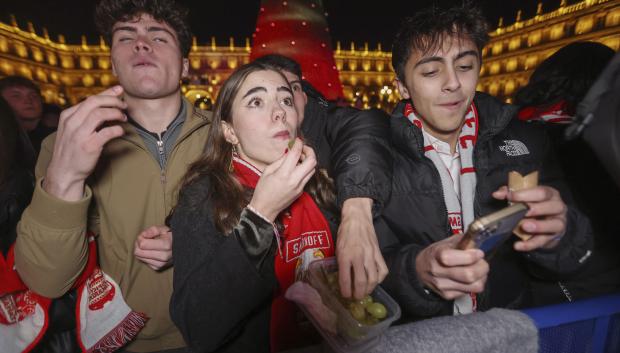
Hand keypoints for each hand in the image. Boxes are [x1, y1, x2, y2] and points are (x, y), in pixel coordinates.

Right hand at [44, 85, 126, 200]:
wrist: (64, 172)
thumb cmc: (72, 150)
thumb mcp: (73, 129)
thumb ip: (85, 117)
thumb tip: (106, 105)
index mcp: (68, 116)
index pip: (90, 99)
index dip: (107, 93)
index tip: (119, 91)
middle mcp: (72, 122)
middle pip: (95, 102)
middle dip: (113, 100)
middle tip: (124, 105)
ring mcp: (79, 134)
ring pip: (100, 114)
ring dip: (116, 113)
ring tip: (124, 118)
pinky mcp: (89, 146)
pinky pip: (107, 132)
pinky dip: (117, 129)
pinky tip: (121, 131)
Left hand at [134, 225, 172, 270]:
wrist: (180, 247)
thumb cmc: (170, 236)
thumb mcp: (163, 229)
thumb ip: (152, 230)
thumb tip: (143, 236)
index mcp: (166, 245)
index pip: (143, 244)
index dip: (141, 237)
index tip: (145, 234)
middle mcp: (164, 257)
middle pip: (138, 252)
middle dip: (138, 244)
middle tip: (144, 239)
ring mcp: (161, 264)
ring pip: (139, 257)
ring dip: (140, 250)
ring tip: (148, 245)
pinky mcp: (158, 268)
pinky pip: (143, 261)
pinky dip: (144, 256)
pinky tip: (151, 251)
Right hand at [248, 138, 316, 220]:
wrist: (265, 209)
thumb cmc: (263, 190)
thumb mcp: (267, 171)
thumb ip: (280, 161)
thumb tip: (290, 152)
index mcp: (284, 174)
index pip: (296, 154)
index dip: (298, 144)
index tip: (297, 140)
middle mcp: (295, 180)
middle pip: (312, 161)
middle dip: (310, 151)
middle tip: (303, 149)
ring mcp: (300, 186)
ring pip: (313, 169)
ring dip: (309, 161)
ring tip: (299, 159)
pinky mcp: (301, 191)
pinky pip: (308, 177)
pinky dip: (305, 169)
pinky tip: (296, 169)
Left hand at [336, 198, 387, 298]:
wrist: (357, 218)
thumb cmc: (345, 233)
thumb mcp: (337, 248)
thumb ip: (341, 263)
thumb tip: (343, 279)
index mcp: (345, 255)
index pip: (345, 279)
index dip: (346, 291)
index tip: (346, 296)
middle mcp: (358, 257)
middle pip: (361, 282)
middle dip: (358, 294)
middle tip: (356, 298)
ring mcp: (370, 255)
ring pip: (373, 279)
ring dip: (369, 289)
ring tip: (365, 292)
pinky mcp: (379, 253)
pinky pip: (383, 270)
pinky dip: (380, 279)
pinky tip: (375, 281)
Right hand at [416, 235, 487, 299]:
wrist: (420, 270)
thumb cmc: (436, 254)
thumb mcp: (446, 242)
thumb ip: (463, 241)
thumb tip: (479, 245)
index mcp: (437, 255)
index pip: (454, 259)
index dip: (471, 256)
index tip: (478, 253)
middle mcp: (438, 272)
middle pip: (469, 275)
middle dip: (482, 267)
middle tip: (482, 262)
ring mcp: (443, 286)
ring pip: (474, 286)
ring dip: (482, 277)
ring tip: (478, 270)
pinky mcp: (448, 295)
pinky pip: (471, 291)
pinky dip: (475, 284)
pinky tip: (470, 278)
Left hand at [493, 185, 566, 250]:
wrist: (547, 225)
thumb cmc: (535, 207)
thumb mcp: (525, 198)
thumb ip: (511, 194)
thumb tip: (497, 194)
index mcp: (551, 194)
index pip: (541, 192)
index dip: (525, 194)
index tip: (510, 196)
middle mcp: (558, 207)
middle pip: (551, 206)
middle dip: (535, 209)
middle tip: (521, 212)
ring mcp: (559, 222)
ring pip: (554, 224)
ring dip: (539, 226)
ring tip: (524, 226)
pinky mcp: (554, 237)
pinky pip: (543, 241)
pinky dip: (530, 244)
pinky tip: (519, 245)